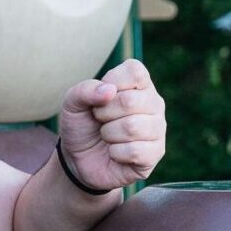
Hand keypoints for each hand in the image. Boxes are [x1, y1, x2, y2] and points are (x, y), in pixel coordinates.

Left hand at [57, 58, 166, 192]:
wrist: (78, 159)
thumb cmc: (82, 125)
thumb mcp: (72, 104)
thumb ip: (85, 90)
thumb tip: (109, 91)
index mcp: (137, 84)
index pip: (134, 71)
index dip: (112, 82)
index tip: (100, 96)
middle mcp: (153, 103)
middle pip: (130, 101)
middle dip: (103, 113)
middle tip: (100, 120)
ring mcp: (157, 129)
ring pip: (133, 127)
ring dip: (108, 134)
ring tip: (107, 136)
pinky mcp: (155, 153)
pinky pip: (135, 151)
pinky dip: (115, 153)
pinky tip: (115, 153)